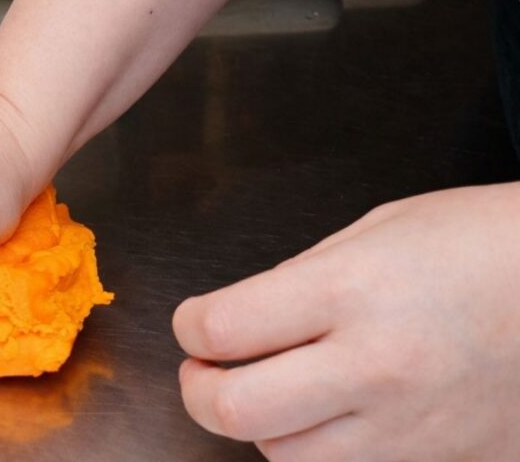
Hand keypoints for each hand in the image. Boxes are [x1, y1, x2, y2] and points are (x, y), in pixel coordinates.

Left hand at [173, 183, 519, 460]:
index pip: (223, 329)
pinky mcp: (442, 459)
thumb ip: (299, 280)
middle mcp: (376, 365)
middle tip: (205, 371)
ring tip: (275, 390)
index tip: (194, 325)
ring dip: (262, 425)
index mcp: (351, 291)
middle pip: (238, 410)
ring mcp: (410, 424)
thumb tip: (242, 321)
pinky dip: (322, 449)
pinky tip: (332, 413)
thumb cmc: (482, 242)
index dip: (189, 327)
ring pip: (287, 457)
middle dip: (200, 392)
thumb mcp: (377, 231)